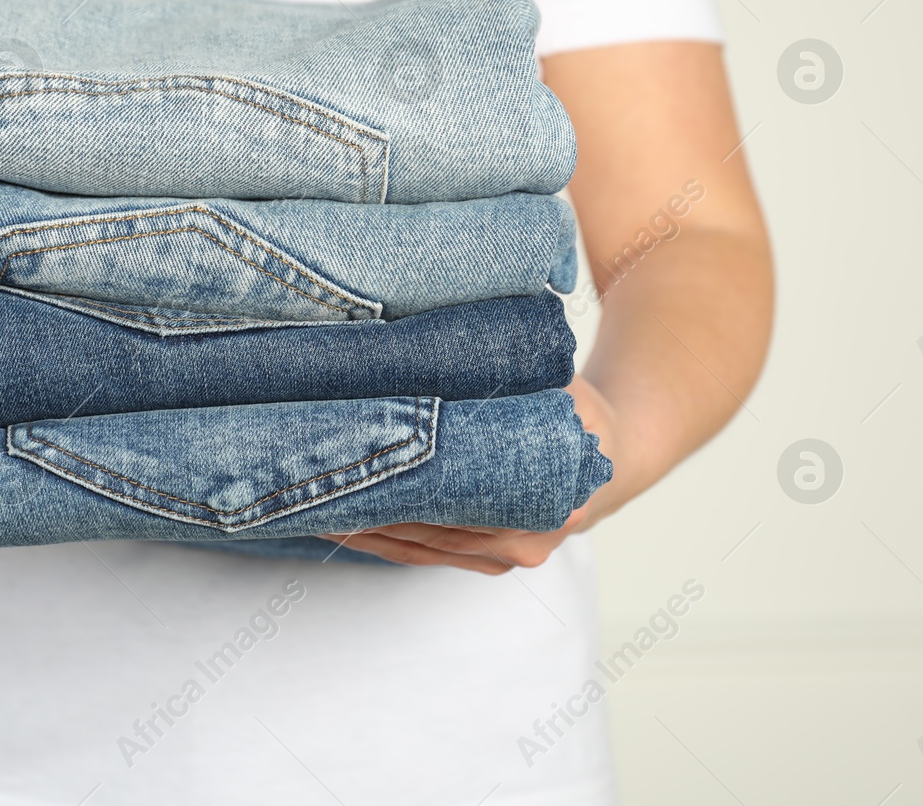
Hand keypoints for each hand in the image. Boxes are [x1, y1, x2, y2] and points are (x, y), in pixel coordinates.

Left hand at [319, 377, 624, 572]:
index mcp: (541, 499)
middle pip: (426, 528)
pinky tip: (347, 523)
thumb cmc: (576, 410)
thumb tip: (436, 362)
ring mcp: (506, 556)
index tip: (345, 468)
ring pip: (421, 548)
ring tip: (311, 509)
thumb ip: (504, 384)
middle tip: (307, 491)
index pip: (447, 496)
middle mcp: (523, 540)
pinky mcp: (491, 560)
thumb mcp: (552, 389)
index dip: (392, 481)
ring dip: (367, 529)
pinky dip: (387, 539)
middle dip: (366, 508)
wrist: (615, 454)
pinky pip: (429, 554)